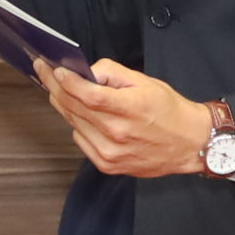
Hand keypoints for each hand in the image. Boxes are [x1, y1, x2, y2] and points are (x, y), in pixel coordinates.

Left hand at [34, 59, 214, 178]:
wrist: (189, 144)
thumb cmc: (170, 112)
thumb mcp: (145, 82)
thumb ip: (113, 73)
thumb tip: (87, 72)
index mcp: (129, 109)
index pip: (87, 94)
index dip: (66, 81)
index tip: (54, 69)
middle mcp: (117, 133)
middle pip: (74, 107)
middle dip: (55, 87)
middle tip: (44, 72)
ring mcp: (110, 152)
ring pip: (73, 123)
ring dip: (63, 105)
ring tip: (59, 89)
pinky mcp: (107, 165)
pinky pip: (80, 140)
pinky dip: (77, 125)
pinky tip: (83, 115)